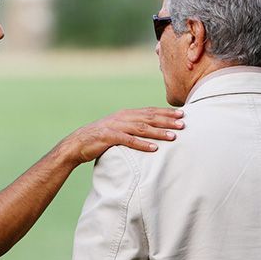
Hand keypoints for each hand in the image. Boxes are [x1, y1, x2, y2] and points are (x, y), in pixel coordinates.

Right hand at [57, 107, 184, 167]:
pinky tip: (154, 148)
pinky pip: (129, 140)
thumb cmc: (100, 138)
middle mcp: (122, 117)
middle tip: (183, 123)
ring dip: (159, 132)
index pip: (150, 111)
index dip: (166, 112)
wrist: (77, 143)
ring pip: (142, 128)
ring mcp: (115, 126)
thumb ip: (133, 127)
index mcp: (126, 114)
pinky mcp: (109, 137)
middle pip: (149, 117)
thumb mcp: (118, 128)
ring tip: (173, 136)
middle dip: (167, 120)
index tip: (181, 114)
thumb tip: (151, 129)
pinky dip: (142, 144)